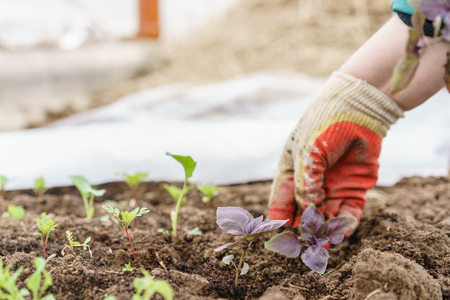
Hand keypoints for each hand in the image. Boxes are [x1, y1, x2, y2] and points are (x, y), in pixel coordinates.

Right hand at [268, 72, 403, 231]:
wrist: (359, 108)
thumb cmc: (324, 125)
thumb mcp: (308, 154)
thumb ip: (306, 184)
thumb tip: (309, 213)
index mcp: (290, 173)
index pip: (281, 203)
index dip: (280, 221)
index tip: (282, 237)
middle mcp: (310, 184)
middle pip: (303, 215)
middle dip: (305, 230)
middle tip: (308, 246)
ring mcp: (332, 187)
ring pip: (326, 217)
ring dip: (326, 230)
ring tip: (327, 243)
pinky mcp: (354, 188)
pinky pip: (349, 211)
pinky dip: (347, 223)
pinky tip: (345, 229)